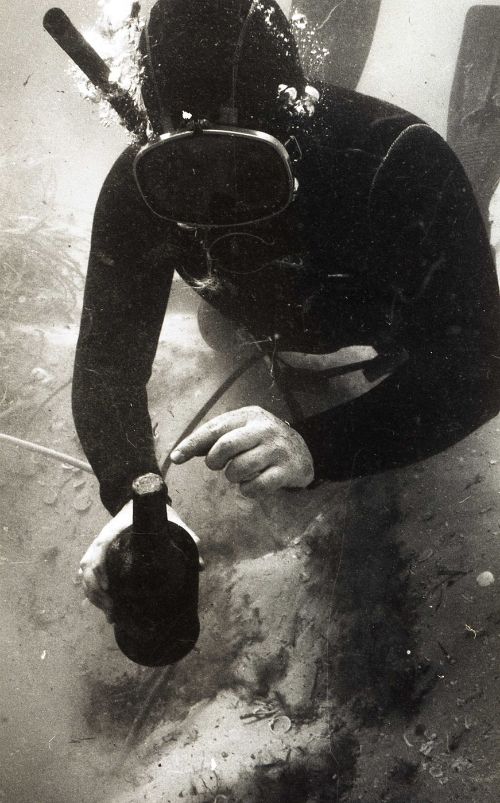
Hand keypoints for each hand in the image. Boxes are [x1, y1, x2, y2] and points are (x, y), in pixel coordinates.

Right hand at [78, 501, 198, 618]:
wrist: (137, 500)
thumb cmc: (154, 512)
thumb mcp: (172, 521)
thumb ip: (187, 538)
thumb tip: (201, 566)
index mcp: (115, 531)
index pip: (99, 550)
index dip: (99, 571)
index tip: (109, 588)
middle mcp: (102, 540)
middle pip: (88, 568)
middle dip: (96, 593)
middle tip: (114, 612)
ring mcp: (98, 547)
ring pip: (85, 573)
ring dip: (93, 595)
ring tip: (110, 615)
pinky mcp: (98, 553)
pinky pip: (86, 572)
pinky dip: (90, 589)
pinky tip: (101, 605)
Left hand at [170, 405, 313, 495]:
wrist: (303, 451)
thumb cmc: (262, 441)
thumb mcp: (242, 431)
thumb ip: (215, 439)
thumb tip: (181, 453)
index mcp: (248, 416)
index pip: (214, 428)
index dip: (192, 444)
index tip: (176, 458)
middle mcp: (263, 429)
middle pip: (226, 446)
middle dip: (215, 461)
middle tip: (220, 466)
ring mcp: (276, 450)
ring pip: (239, 469)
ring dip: (233, 477)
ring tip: (240, 473)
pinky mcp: (286, 470)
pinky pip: (256, 486)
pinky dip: (248, 490)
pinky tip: (253, 484)